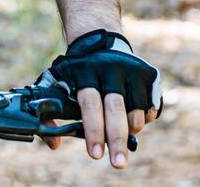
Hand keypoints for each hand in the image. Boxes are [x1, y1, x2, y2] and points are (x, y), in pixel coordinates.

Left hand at [36, 29, 162, 168]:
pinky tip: (133, 120)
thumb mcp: (56, 81)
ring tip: (122, 139)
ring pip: (136, 110)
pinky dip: (143, 119)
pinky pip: (150, 106)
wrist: (98, 35)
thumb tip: (54, 145)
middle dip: (117, 140)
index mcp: (85, 71)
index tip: (95, 155)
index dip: (94, 130)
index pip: (90, 103)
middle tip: (118, 164)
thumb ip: (49, 114)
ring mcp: (132, 69)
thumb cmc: (75, 69)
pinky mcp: (148, 73)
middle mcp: (110, 68)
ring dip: (130, 130)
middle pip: (116, 109)